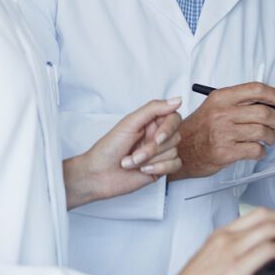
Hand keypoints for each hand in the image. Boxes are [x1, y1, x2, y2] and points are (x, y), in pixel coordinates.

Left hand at [63, 97, 182, 209]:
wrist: (98, 175)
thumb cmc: (108, 148)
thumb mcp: (130, 123)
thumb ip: (154, 109)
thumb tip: (176, 100)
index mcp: (150, 122)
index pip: (174, 118)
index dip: (169, 128)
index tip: (158, 137)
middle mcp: (156, 136)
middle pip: (175, 137)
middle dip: (152, 148)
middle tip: (135, 152)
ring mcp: (159, 153)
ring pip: (174, 152)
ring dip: (150, 160)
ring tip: (132, 161)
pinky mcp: (161, 168)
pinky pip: (175, 165)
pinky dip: (159, 168)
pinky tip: (144, 170)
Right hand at [152, 208, 274, 274]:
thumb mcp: (214, 266)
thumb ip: (235, 257)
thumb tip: (257, 259)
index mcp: (220, 235)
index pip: (257, 214)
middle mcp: (226, 237)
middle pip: (267, 216)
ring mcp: (231, 249)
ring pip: (272, 228)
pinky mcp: (236, 266)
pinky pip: (270, 249)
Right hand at [171, 83, 274, 180]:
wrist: (181, 149)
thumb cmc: (200, 128)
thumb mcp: (215, 106)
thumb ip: (240, 102)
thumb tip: (272, 103)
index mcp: (221, 97)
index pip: (256, 90)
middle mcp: (222, 113)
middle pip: (264, 112)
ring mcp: (223, 133)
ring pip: (262, 132)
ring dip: (271, 137)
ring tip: (267, 138)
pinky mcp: (226, 152)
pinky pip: (256, 150)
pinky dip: (261, 151)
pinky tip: (256, 149)